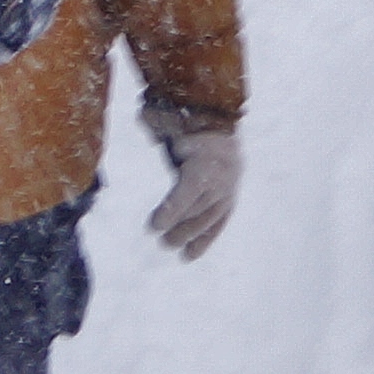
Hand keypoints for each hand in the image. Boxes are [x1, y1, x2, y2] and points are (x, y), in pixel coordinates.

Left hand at [149, 126, 241, 258]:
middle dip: (180, 226)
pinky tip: (190, 256)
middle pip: (200, 208)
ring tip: (171, 247)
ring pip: (210, 217)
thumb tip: (143, 117)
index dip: (172, 210)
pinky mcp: (230, 196)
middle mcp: (222, 176)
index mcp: (207, 159)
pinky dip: (206, 239)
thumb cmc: (188, 121)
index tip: (154, 225)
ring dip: (190, 235)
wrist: (220, 120)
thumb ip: (160, 123)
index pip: (190, 190)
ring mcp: (229, 188)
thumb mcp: (172, 119)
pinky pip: (220, 221)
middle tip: (161, 240)